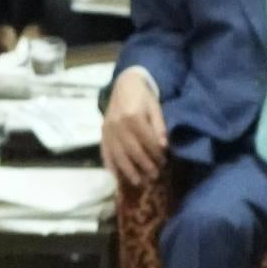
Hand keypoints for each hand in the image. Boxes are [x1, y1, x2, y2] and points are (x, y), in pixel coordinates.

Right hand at [103, 69, 168, 187]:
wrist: (124, 84)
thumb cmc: (143, 97)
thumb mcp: (155, 108)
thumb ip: (159, 126)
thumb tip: (164, 147)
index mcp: (133, 116)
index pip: (147, 141)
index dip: (156, 154)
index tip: (164, 163)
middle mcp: (119, 125)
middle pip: (133, 151)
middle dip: (145, 166)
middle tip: (154, 177)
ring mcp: (108, 131)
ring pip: (119, 155)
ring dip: (128, 171)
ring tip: (138, 182)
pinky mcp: (102, 134)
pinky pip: (106, 153)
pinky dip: (111, 166)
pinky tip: (117, 177)